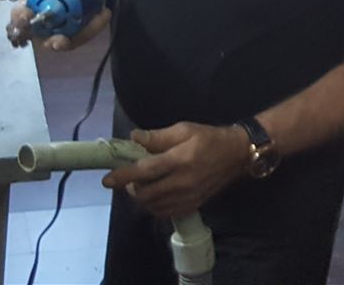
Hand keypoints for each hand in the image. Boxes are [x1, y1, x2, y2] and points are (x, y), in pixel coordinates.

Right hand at [5, 0, 108, 50]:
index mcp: (29, 7)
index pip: (19, 17)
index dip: (21, 21)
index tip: (29, 18)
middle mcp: (41, 23)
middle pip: (44, 39)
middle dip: (54, 42)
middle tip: (62, 40)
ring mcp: (59, 30)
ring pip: (68, 41)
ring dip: (83, 34)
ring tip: (99, 17)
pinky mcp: (75, 31)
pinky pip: (83, 34)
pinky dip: (94, 27)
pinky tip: (104, 13)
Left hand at [103, 122, 251, 219]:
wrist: (236, 155)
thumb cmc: (208, 138)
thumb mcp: (184, 129)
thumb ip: (157, 137)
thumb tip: (133, 137)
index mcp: (180, 159)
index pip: (144, 171)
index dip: (123, 176)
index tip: (107, 179)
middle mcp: (182, 182)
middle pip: (146, 193)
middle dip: (131, 188)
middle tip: (129, 179)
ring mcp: (188, 196)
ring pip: (154, 206)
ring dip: (142, 198)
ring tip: (141, 186)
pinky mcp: (193, 205)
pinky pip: (166, 212)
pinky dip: (154, 207)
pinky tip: (155, 196)